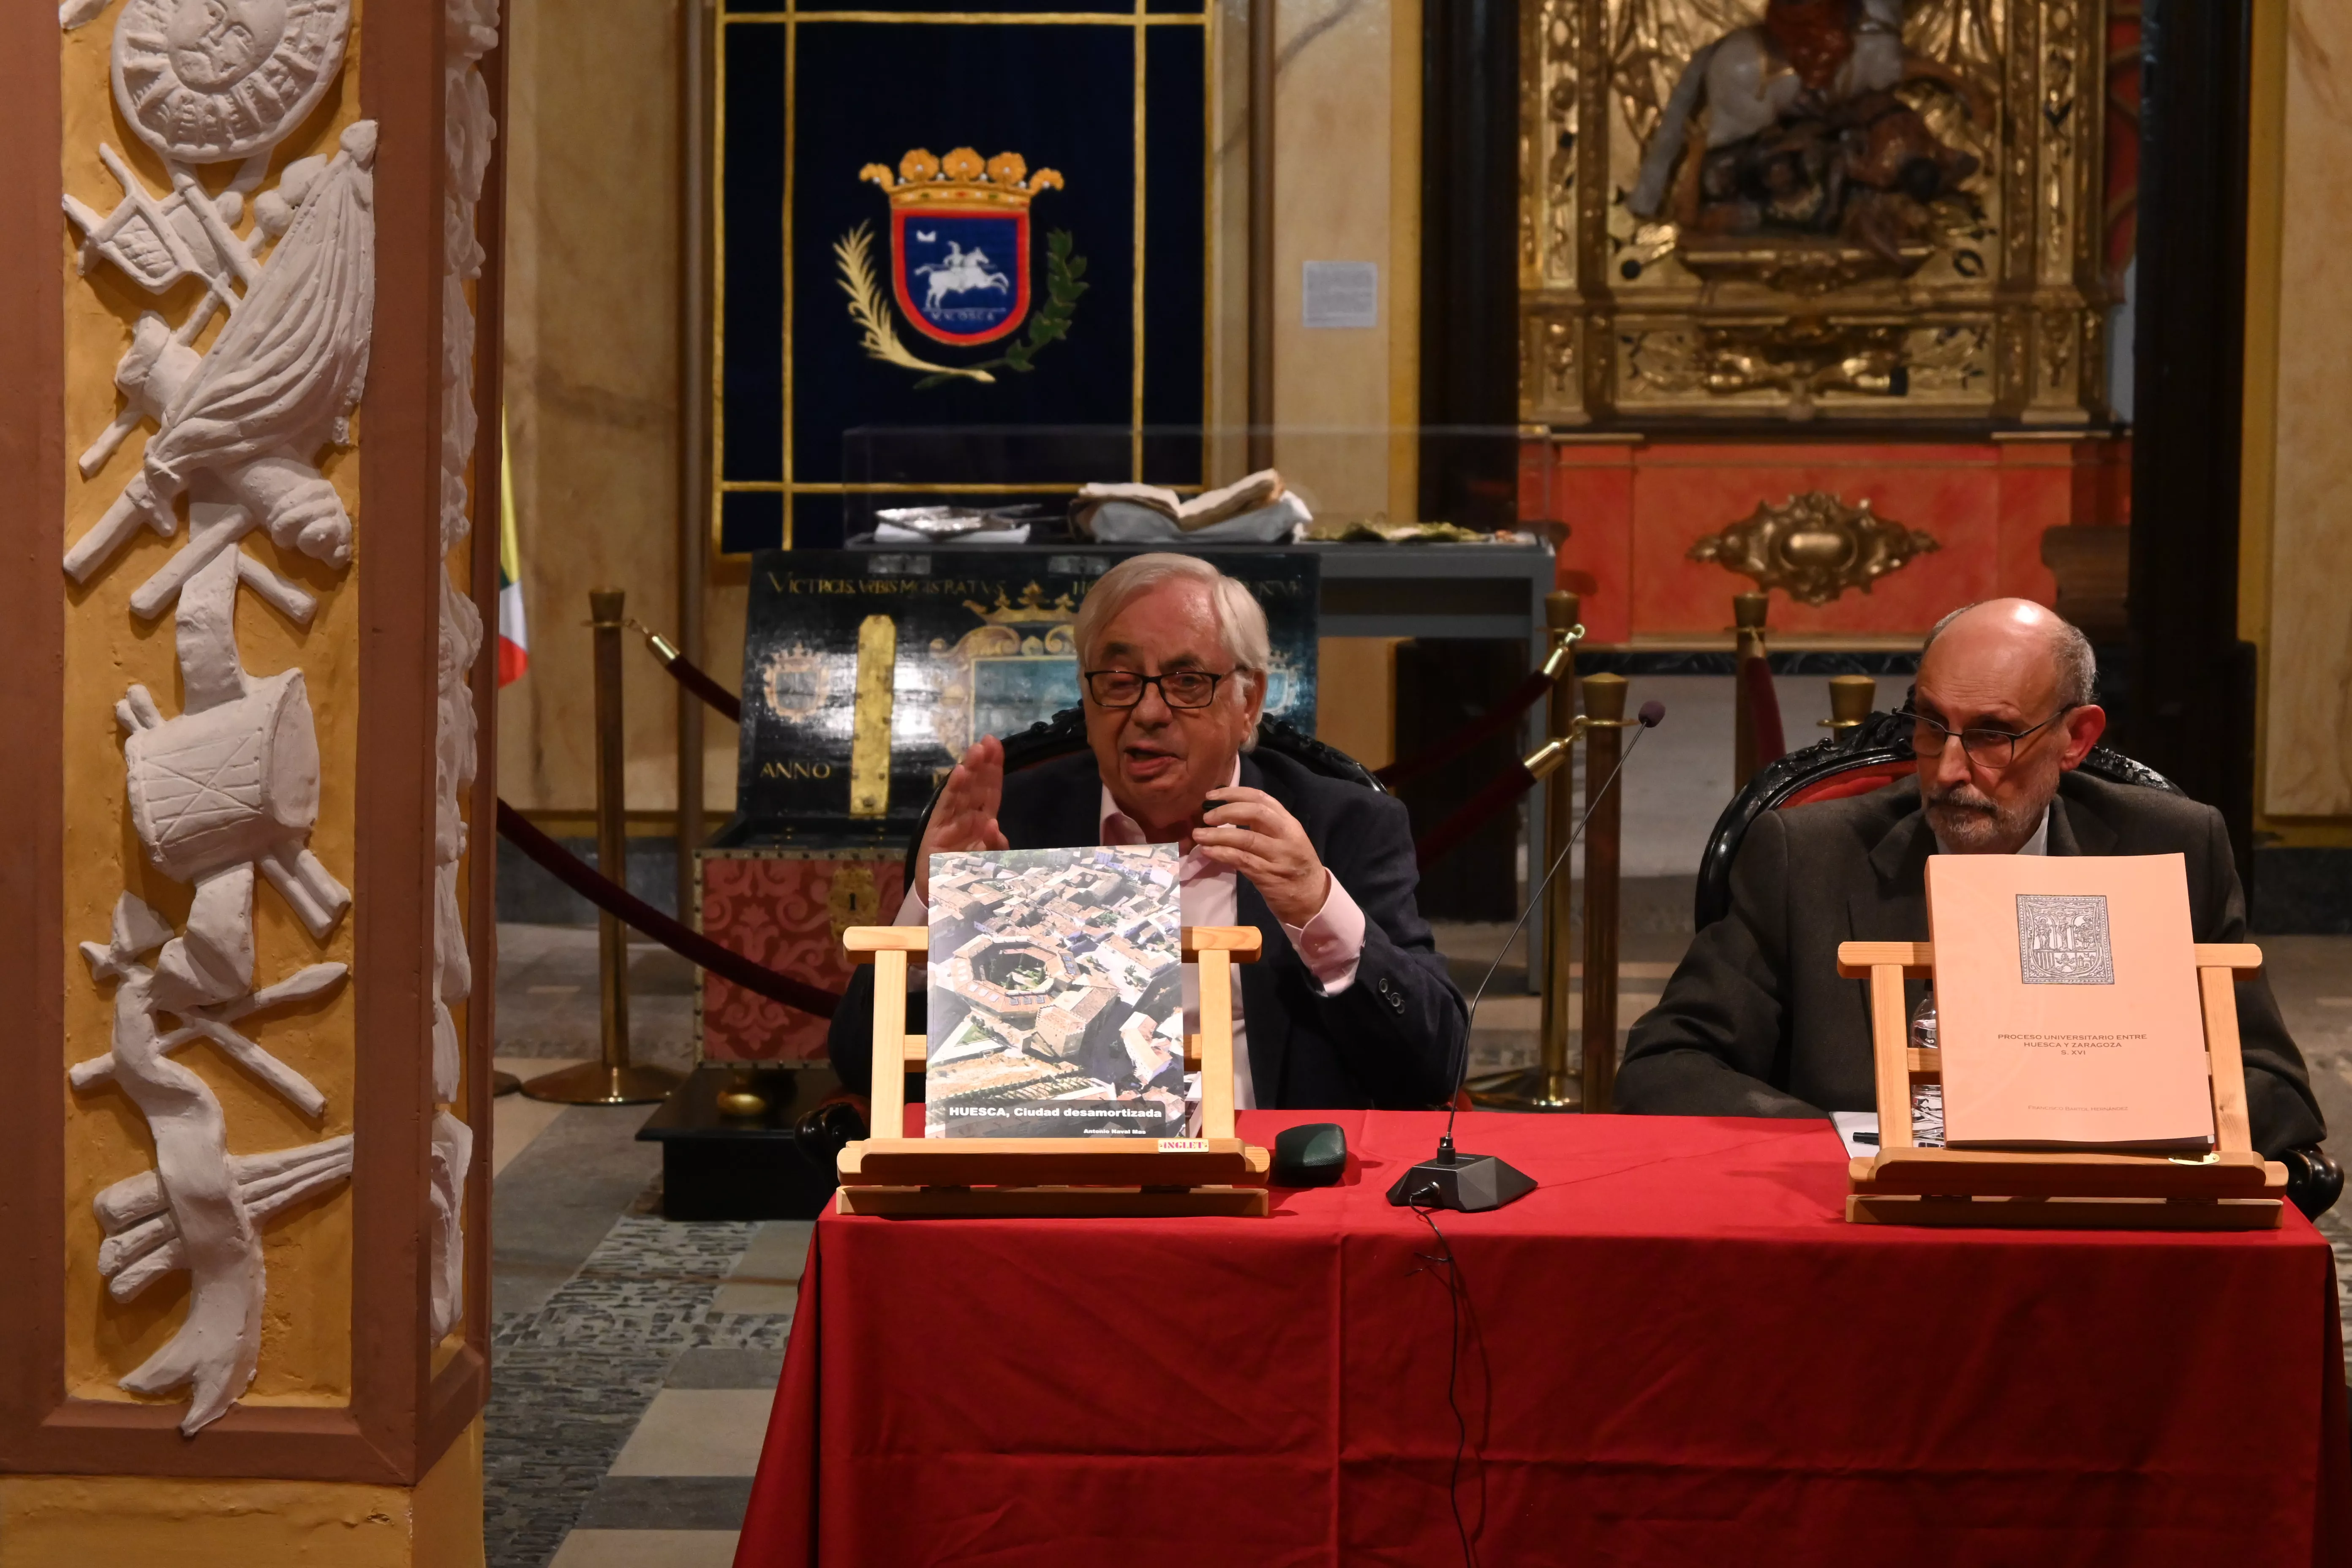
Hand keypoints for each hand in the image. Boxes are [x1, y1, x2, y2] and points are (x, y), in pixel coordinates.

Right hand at [916, 735, 1008, 898]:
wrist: (942, 897)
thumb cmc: (966, 875)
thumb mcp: (988, 861)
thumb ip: (995, 845)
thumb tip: (995, 827)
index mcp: (982, 819)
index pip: (990, 790)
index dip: (994, 769)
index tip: (997, 746)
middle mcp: (966, 816)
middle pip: (977, 786)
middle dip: (983, 763)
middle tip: (988, 741)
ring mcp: (950, 821)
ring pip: (962, 792)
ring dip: (969, 771)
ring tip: (976, 752)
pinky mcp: (936, 830)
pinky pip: (946, 808)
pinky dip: (953, 791)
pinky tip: (959, 774)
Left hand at [1192, 787, 1327, 928]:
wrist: (1312, 899)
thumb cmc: (1293, 866)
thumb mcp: (1284, 839)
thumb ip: (1263, 825)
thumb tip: (1225, 812)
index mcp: (1289, 823)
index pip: (1261, 798)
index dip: (1234, 793)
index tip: (1211, 796)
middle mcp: (1286, 836)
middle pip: (1255, 813)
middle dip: (1226, 811)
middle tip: (1205, 817)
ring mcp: (1279, 856)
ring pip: (1246, 839)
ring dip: (1217, 835)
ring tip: (1198, 834)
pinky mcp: (1269, 876)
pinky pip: (1242, 860)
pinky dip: (1222, 854)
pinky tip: (1207, 851)